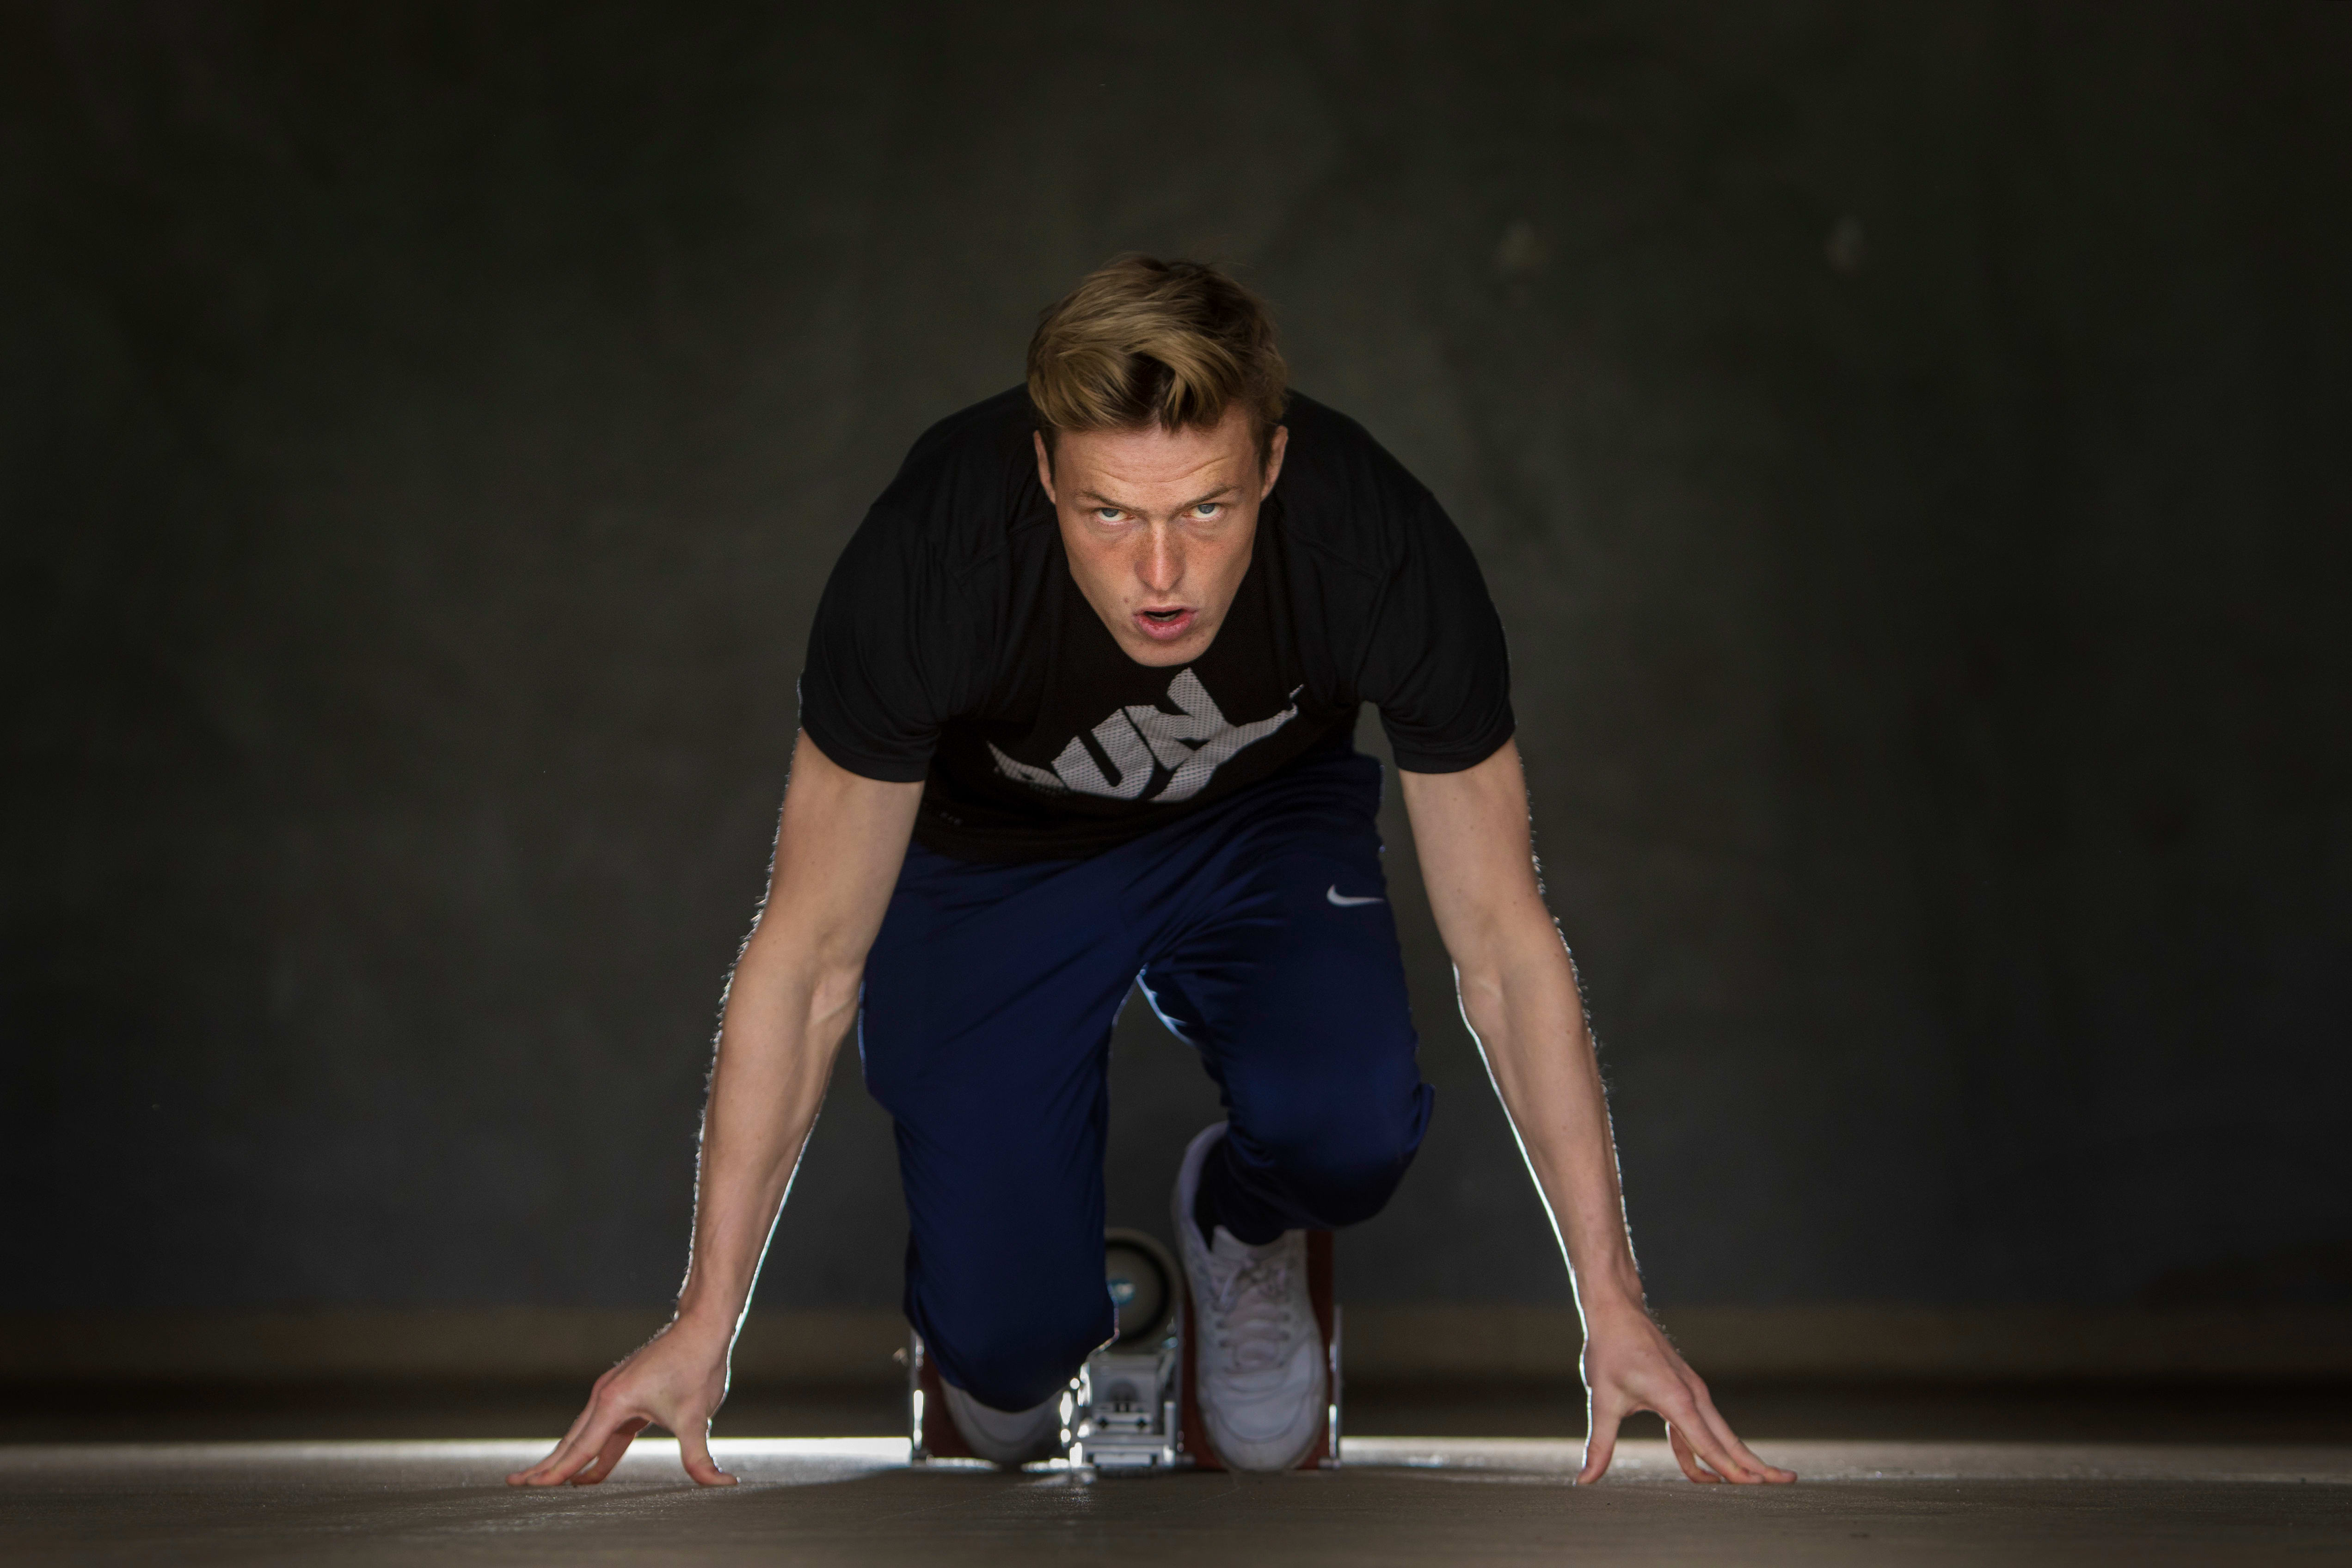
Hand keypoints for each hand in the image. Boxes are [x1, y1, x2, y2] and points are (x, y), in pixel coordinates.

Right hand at [506, 1319, 737, 1487]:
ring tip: (541, 1481)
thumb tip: (722, 1484)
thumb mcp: (696, 1417)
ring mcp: (612, 1393)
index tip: (531, 1487)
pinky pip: (602, 1430)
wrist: (702, 1327)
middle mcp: (606, 1396)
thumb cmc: (698, 1367)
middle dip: (545, 1466)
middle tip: (515, 1485)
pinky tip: (585, 1472)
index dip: (557, 1472)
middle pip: (571, 1440)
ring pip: (584, 1435)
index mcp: (615, 1402)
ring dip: (565, 1458)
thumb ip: (700, 1458)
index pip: (581, 1448)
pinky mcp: (624, 1394)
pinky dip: (590, 1450)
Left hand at [1577, 1306, 1795, 1485]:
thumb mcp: (1602, 1400)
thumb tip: (1584, 1481)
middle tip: (1789, 1481)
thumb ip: (1600, 1444)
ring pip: (1718, 1433)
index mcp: (1677, 1399)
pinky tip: (1703, 1474)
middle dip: (1756, 1464)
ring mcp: (1691, 1392)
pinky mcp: (1684, 1391)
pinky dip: (1704, 1450)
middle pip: (1728, 1439)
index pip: (1708, 1444)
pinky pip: (1699, 1427)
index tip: (1757, 1487)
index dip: (1732, 1470)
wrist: (1617, 1311)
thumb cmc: (1610, 1351)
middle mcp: (1692, 1396)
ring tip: (1762, 1482)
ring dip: (1736, 1459)